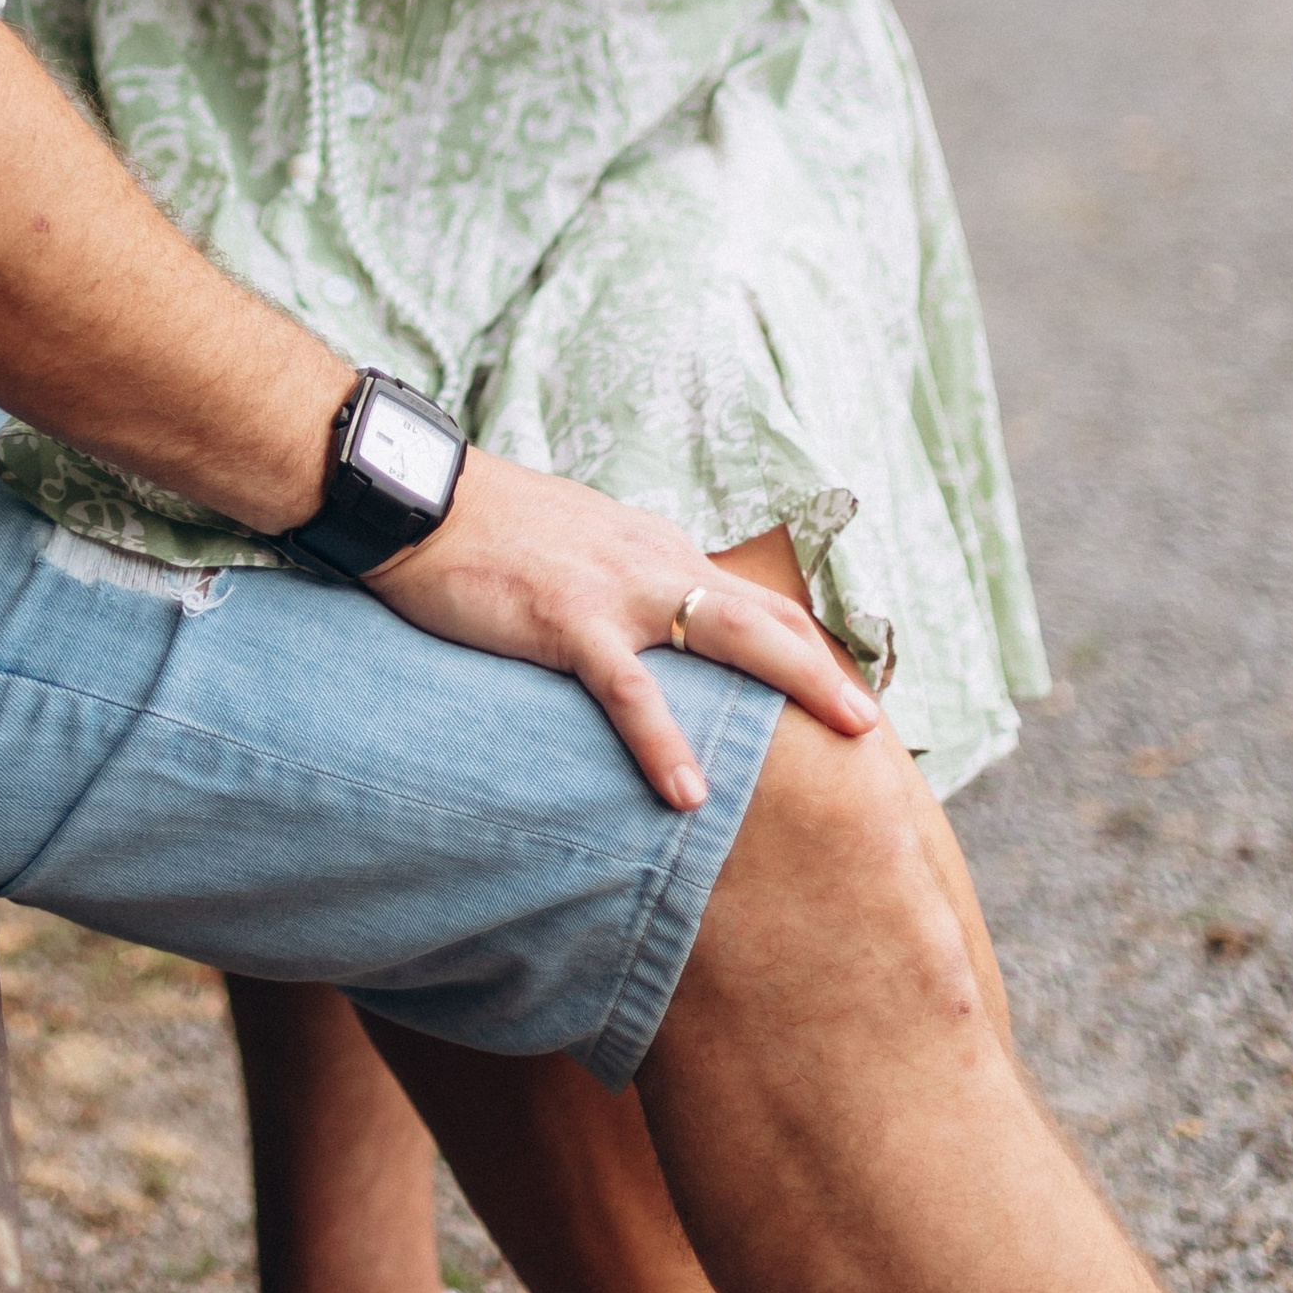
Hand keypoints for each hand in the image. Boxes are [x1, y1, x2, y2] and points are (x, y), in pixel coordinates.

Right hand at [374, 453, 880, 809]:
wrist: (419, 499)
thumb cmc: (485, 528)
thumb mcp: (575, 544)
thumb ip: (619, 579)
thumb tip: (649, 623)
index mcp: (654, 550)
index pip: (750, 600)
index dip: (804, 645)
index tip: (843, 690)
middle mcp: (653, 562)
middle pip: (765, 616)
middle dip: (828, 668)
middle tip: (874, 723)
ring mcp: (615, 590)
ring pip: (729, 639)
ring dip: (797, 686)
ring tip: (846, 739)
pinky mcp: (566, 621)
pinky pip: (628, 689)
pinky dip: (662, 741)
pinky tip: (688, 792)